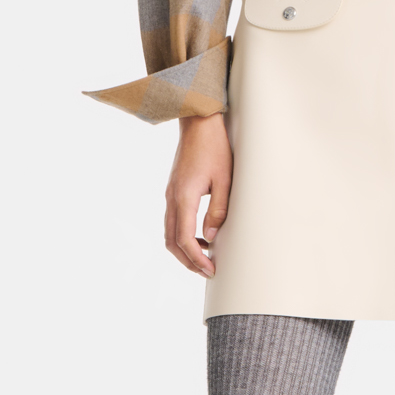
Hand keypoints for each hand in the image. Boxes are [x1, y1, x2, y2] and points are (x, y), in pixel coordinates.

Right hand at [166, 113, 230, 277]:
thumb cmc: (215, 147)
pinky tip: (202, 237)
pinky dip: (183, 235)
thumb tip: (211, 237)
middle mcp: (172, 198)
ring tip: (206, 258)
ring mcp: (170, 194)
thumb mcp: (225, 180)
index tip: (211, 270)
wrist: (198, 122)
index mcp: (184, 197)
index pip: (185, 239)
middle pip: (172, 242)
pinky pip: (173, 220)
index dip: (197, 260)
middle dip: (188, 261)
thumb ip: (218, 210)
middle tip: (207, 272)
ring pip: (169, 232)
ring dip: (184, 250)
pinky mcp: (173, 190)